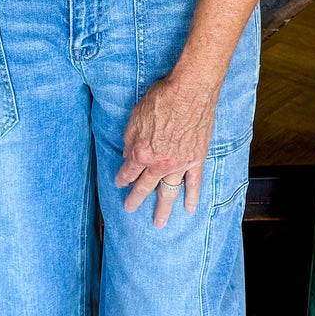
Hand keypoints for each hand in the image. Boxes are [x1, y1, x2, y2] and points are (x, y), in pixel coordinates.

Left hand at [115, 72, 219, 226]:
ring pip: (169, 192)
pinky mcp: (196, 160)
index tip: (119, 183)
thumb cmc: (161, 99)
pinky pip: (194, 183)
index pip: (128, 171)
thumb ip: (130, 138)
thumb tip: (127, 153)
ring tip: (159, 223)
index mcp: (141, 153)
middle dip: (135, 199)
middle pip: (144, 187)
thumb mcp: (135, 116)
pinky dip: (192, 197)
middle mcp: (158, 164)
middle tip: (130, 208)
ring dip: (163, 209)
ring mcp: (179, 165)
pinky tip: (189, 210)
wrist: (190, 92)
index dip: (122, 178)